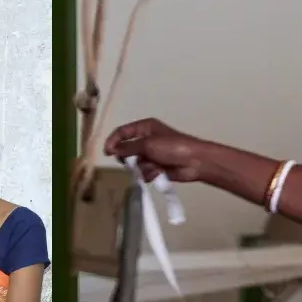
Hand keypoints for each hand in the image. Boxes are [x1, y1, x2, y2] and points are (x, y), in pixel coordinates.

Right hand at [103, 118, 218, 183]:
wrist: (195, 162)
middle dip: (130, 158)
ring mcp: (152, 155)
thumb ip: (128, 147)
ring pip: (136, 164)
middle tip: (131, 162)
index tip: (107, 153)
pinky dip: (150, 174)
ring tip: (154, 167)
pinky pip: (144, 172)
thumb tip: (112, 149)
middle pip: (127, 150)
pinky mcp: (157, 168)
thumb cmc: (172, 147)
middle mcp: (146, 140)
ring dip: (143, 167)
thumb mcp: (148, 144)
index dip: (113, 141)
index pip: (122, 132)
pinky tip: (159, 173)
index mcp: (145, 128)